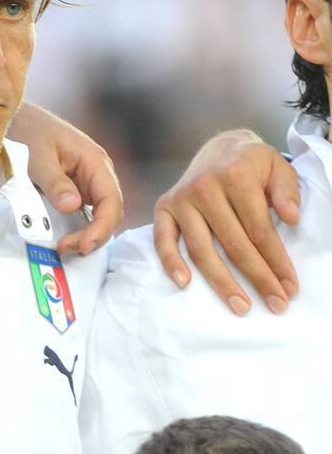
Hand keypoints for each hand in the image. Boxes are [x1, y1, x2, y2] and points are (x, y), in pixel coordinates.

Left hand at [9, 103, 123, 255]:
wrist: (15, 119)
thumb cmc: (28, 130)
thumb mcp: (38, 156)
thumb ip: (55, 182)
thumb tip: (72, 206)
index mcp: (95, 161)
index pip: (111, 201)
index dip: (102, 227)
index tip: (83, 245)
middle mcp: (97, 173)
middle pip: (109, 213)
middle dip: (93, 235)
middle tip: (65, 248)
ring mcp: (87, 182)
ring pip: (98, 216)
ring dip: (85, 234)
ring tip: (63, 247)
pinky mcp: (74, 189)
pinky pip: (83, 213)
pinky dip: (77, 228)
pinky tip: (63, 238)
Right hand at [154, 130, 300, 313]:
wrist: (219, 148)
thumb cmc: (251, 164)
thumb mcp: (277, 166)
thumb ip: (287, 191)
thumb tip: (290, 219)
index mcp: (235, 175)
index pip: (259, 229)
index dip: (276, 261)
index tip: (290, 286)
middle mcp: (205, 187)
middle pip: (234, 244)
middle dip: (258, 277)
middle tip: (275, 304)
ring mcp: (181, 199)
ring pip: (201, 249)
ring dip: (221, 281)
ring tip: (240, 305)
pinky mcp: (164, 207)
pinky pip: (163, 239)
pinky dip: (170, 262)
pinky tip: (184, 283)